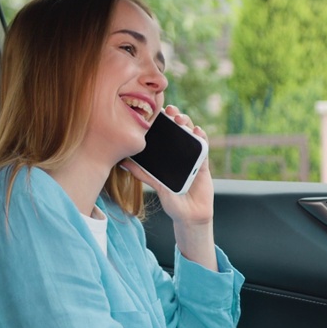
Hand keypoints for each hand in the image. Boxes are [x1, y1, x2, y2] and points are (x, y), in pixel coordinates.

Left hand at [122, 105, 217, 269]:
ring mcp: (193, 158)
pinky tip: (197, 131)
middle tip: (169, 111)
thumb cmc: (172, 202)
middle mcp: (181, 154)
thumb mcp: (155, 186)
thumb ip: (142, 174)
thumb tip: (122, 162)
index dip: (162, 122)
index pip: (165, 134)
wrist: (190, 216)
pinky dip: (202, 138)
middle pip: (179, 130)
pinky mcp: (204, 164)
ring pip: (192, 135)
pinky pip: (204, 148)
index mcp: (168, 157)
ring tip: (180, 119)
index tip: (156, 112)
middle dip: (175, 117)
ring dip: (188, 123)